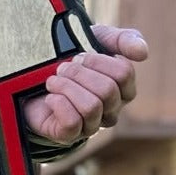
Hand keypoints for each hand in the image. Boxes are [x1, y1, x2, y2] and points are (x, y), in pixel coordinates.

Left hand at [20, 24, 148, 145]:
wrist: (32, 75)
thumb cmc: (71, 56)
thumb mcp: (97, 39)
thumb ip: (123, 40)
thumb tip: (143, 52)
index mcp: (122, 88)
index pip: (124, 73)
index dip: (99, 60)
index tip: (80, 55)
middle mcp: (111, 110)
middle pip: (107, 91)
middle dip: (79, 73)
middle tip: (62, 67)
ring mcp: (91, 125)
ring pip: (91, 107)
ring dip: (66, 87)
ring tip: (53, 81)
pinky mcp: (69, 135)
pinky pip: (73, 123)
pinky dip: (58, 104)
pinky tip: (50, 96)